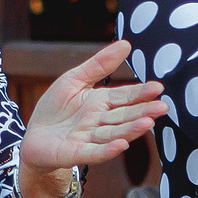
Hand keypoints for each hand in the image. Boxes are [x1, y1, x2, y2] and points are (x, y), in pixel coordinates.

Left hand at [20, 40, 170, 172]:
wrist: (33, 137)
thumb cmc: (55, 108)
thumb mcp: (74, 80)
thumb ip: (99, 65)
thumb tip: (126, 44)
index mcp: (102, 103)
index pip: (125, 97)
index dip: (141, 93)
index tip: (159, 88)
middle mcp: (100, 122)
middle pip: (124, 116)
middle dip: (143, 112)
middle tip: (163, 107)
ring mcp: (89, 139)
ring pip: (113, 133)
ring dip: (131, 130)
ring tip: (148, 123)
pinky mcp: (75, 153)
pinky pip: (93, 152)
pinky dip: (107, 150)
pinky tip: (121, 145)